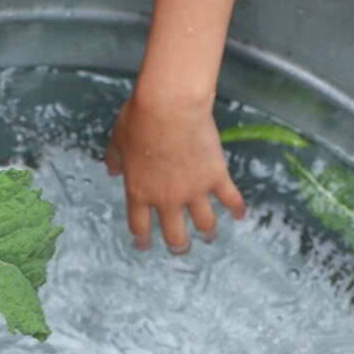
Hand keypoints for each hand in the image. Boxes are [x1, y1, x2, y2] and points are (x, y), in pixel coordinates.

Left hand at [106, 92, 244, 252]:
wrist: (170, 105)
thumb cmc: (141, 118)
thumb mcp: (118, 140)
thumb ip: (115, 159)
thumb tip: (113, 169)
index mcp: (140, 192)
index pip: (140, 226)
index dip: (143, 240)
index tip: (145, 245)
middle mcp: (167, 199)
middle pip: (174, 235)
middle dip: (178, 246)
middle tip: (181, 248)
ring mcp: (194, 190)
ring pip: (204, 224)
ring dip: (207, 232)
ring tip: (209, 235)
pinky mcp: (216, 177)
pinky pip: (230, 199)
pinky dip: (237, 209)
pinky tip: (240, 215)